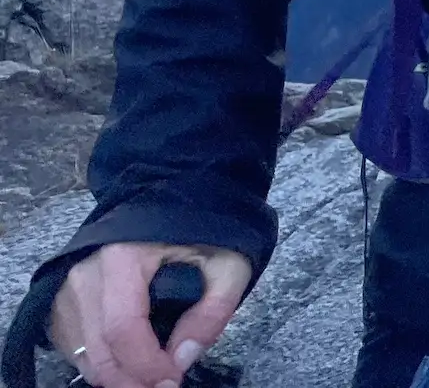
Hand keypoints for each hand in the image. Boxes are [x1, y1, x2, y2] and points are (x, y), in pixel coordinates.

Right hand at [48, 242, 250, 387]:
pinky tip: (126, 362)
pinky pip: (71, 344)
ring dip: (114, 375)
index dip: (145, 365)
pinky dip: (96, 361)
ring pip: (81, 352)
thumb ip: (212, 311)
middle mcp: (85, 272)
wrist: (171, 198)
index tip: (172, 380)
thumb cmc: (201, 230)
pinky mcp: (61, 298)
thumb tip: (183, 359)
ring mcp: (67, 286)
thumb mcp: (228, 262)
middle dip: (130, 380)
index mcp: (123, 256)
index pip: (123, 328)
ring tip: (149, 377)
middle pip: (98, 347)